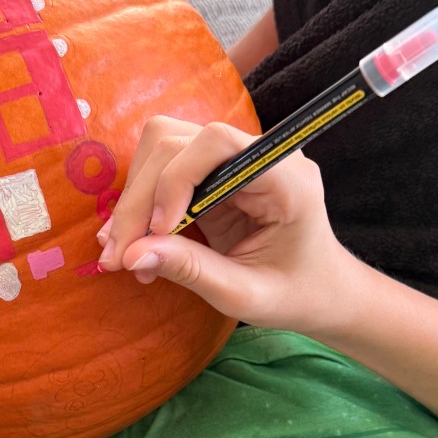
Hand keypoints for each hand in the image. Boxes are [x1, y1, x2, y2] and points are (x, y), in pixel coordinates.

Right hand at [97, 116, 360, 335]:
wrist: (319, 292)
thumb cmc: (295, 296)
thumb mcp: (245, 296)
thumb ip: (193, 271)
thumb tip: (130, 254)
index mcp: (286, 177)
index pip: (217, 142)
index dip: (176, 178)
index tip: (158, 231)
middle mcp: (258, 154)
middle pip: (176, 143)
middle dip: (140, 200)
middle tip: (118, 256)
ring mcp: (233, 159)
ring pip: (161, 150)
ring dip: (134, 201)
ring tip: (124, 254)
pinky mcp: (213, 173)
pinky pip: (163, 171)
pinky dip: (142, 207)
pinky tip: (136, 245)